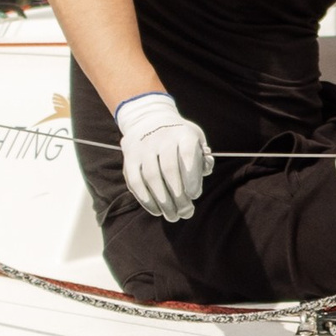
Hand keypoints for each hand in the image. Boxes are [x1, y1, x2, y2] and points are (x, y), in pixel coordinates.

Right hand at [114, 92, 210, 220]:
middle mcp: (161, 138)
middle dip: (178, 196)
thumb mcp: (195, 139)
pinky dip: (146, 199)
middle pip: (169, 170)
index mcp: (183, 133)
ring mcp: (143, 148)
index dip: (191, 177)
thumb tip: (205, 171)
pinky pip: (135, 181)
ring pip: (151, 177)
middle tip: (186, 213)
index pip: (187, 154)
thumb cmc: (179, 137)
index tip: (194, 195)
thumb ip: (203, 158)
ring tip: (172, 216)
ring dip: (162, 201)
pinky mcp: (129, 158)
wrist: (148, 119)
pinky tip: (156, 211)